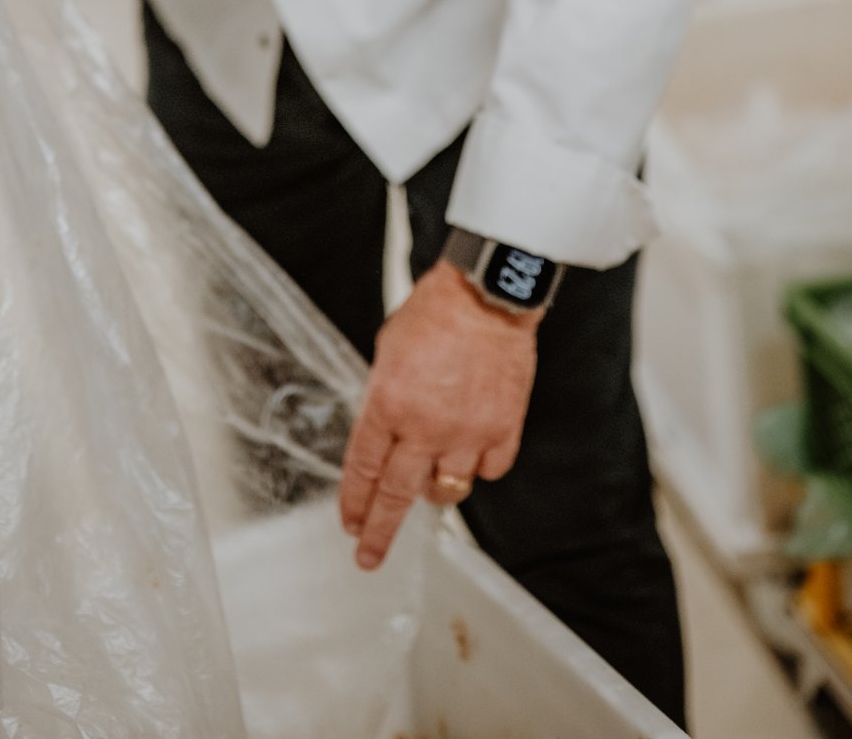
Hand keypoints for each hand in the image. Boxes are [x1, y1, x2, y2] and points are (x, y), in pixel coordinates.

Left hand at [339, 259, 539, 571]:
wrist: (485, 295)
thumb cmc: (433, 314)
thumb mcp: (388, 351)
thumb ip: (383, 398)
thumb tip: (383, 434)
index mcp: (387, 404)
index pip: (363, 469)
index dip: (354, 501)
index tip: (349, 524)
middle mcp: (424, 427)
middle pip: (396, 495)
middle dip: (378, 531)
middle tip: (367, 556)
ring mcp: (466, 433)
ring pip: (446, 490)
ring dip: (433, 491)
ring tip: (430, 479)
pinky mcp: (502, 429)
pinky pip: (488, 470)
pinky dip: (478, 467)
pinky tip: (472, 452)